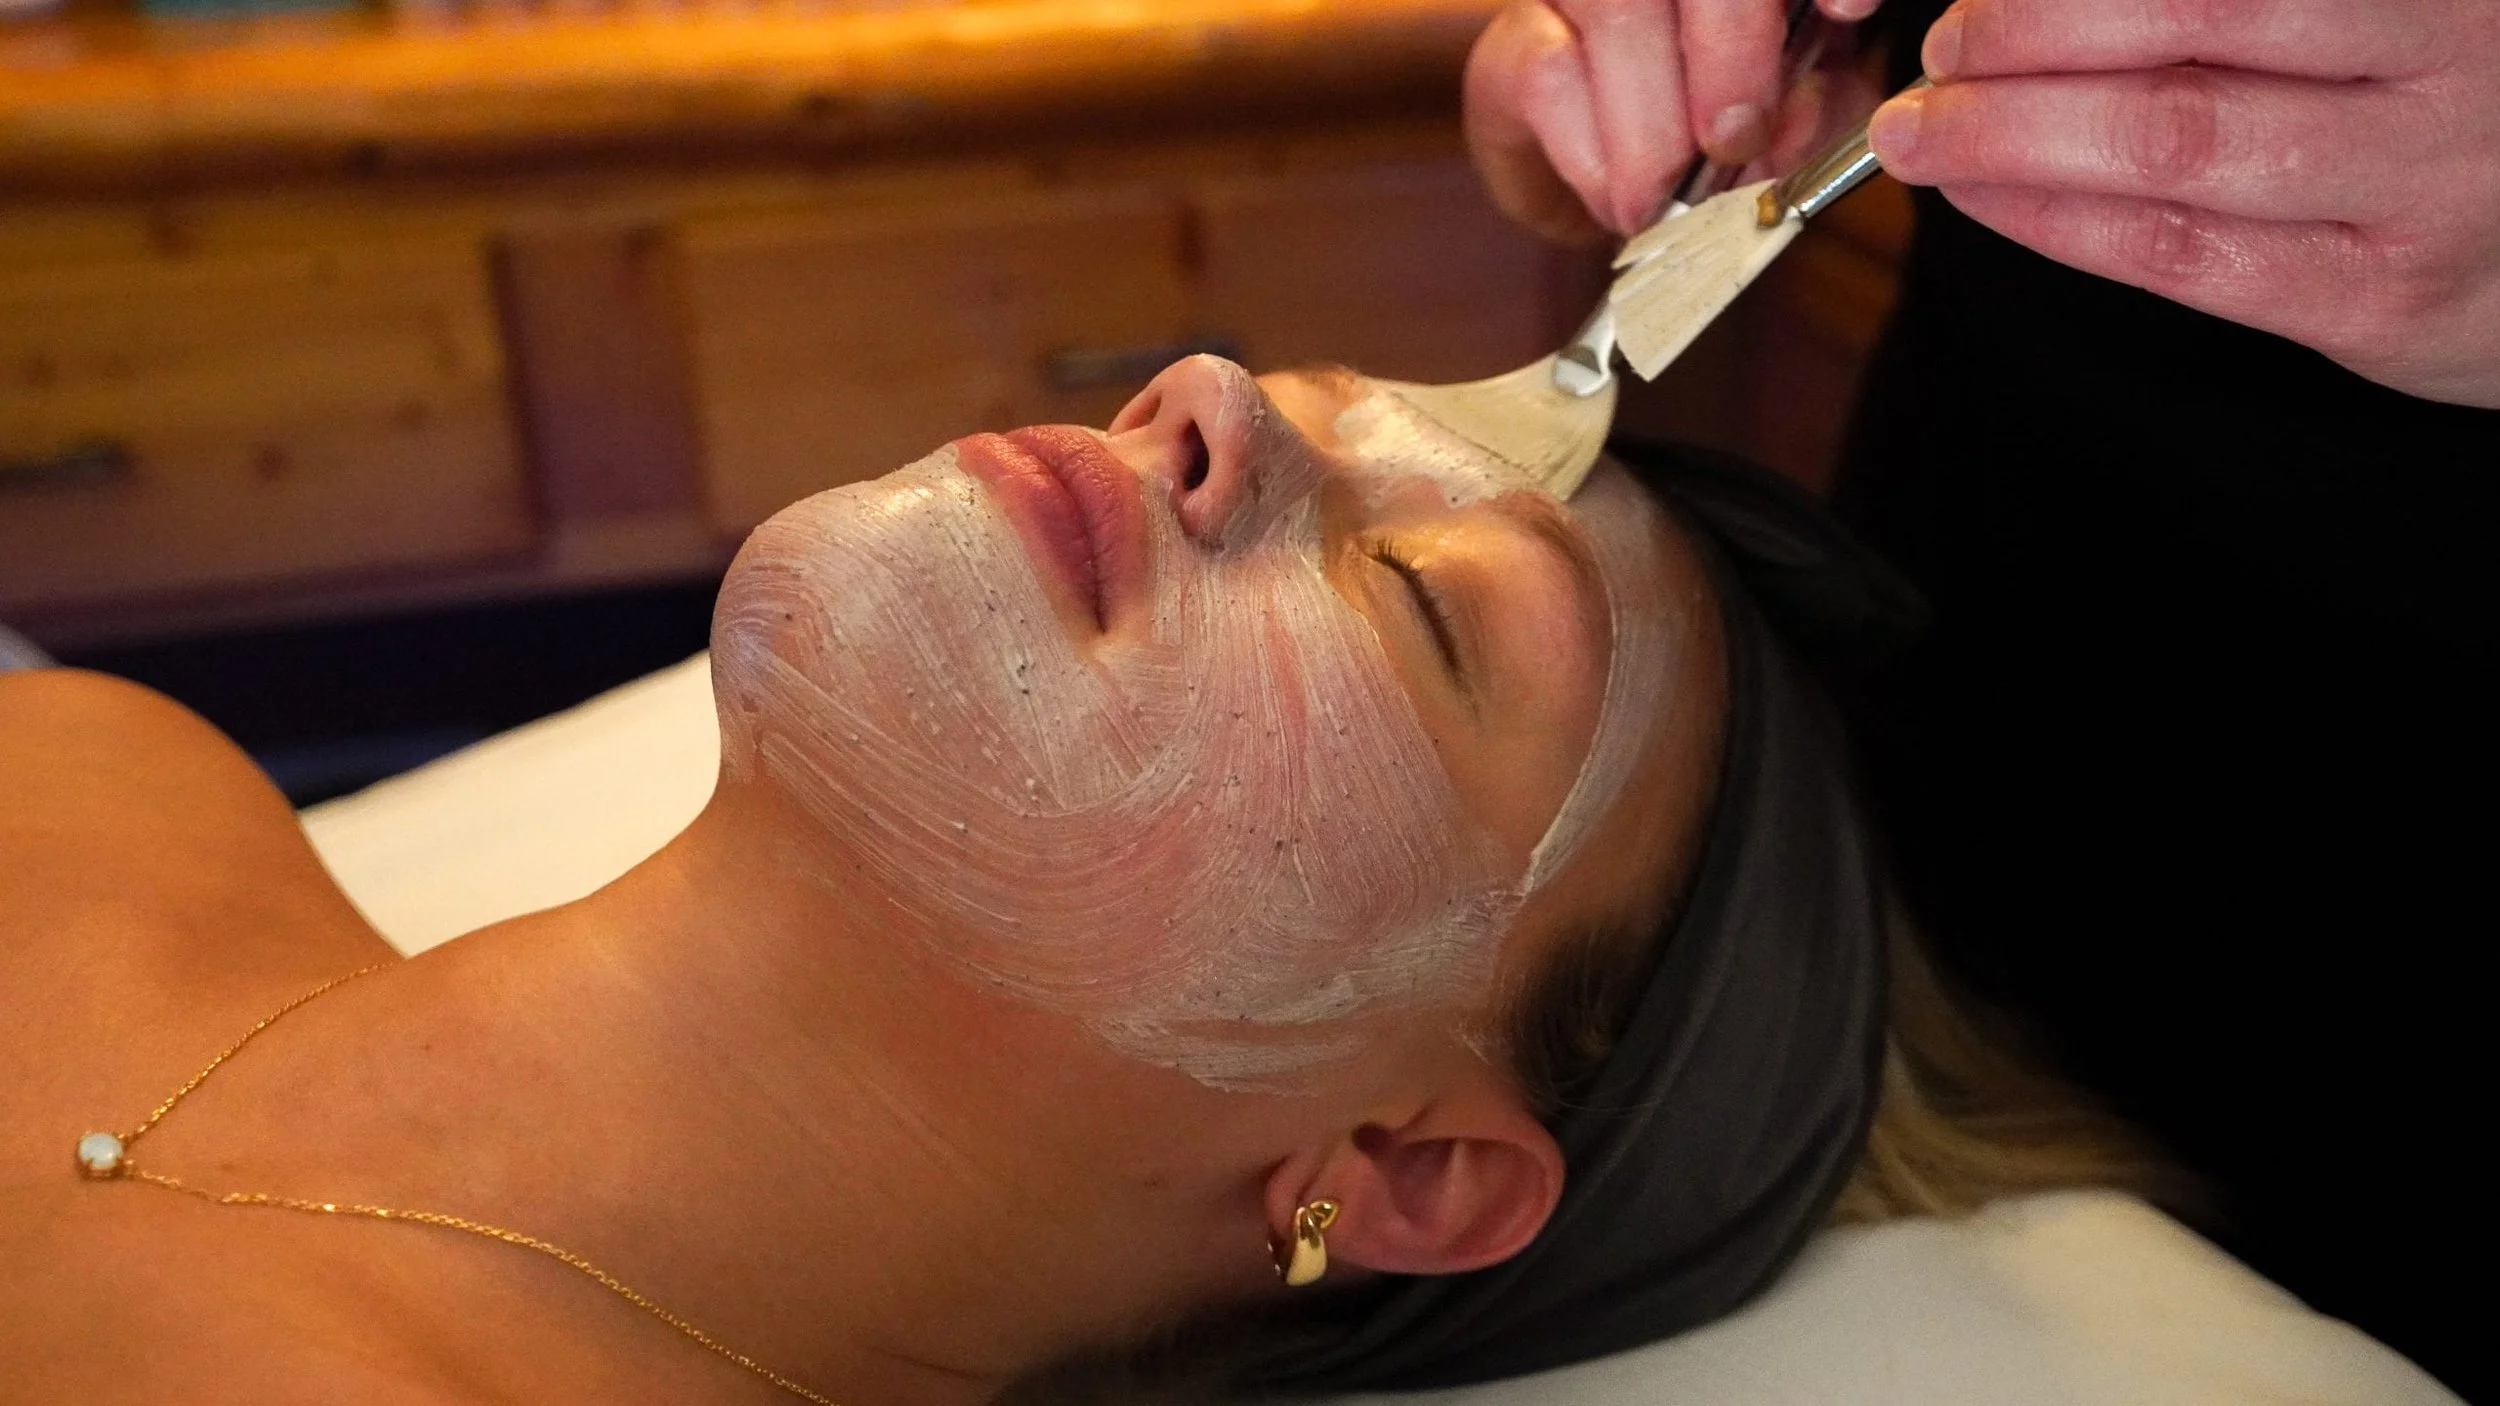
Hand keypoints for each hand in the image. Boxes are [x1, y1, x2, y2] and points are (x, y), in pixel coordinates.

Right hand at [1464, 0, 1883, 244]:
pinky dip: (1591, 150)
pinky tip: (1617, 198)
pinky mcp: (1515, 46)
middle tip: (1735, 140)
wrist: (1610, 191)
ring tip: (1664, 195)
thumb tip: (1793, 117)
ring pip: (1611, 3)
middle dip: (1728, 48)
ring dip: (1650, 114)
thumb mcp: (1795, 127)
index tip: (1848, 13)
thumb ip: (1815, 113)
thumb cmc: (1713, 143)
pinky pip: (1546, 72)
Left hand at [1868, 0, 2499, 407]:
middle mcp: (2450, 54)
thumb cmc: (2469, 109)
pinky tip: (1988, 198)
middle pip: (2199, 12)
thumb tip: (2051, 3)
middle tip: (1944, 46)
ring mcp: (2421, 180)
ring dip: (2019, 133)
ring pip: (2179, 140)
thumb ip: (2264, 6)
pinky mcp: (2381, 297)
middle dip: (2032, 31)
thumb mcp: (2400, 19)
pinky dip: (2059, 220)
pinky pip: (2185, 254)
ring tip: (1930, 130)